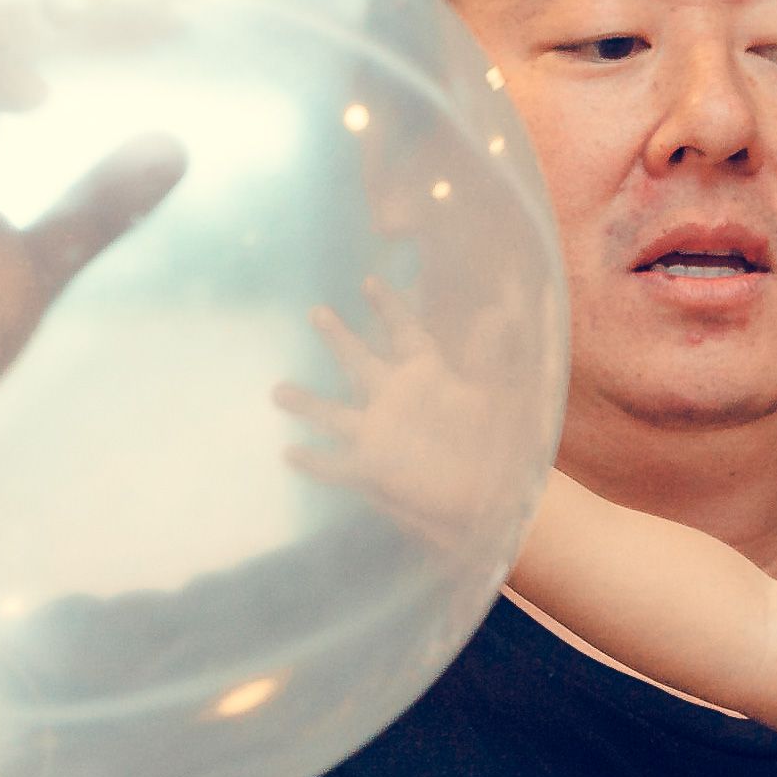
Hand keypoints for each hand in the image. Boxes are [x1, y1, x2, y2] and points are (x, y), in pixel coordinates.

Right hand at [0, 22, 186, 481]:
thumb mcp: (41, 261)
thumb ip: (100, 205)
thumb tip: (175, 146)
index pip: (27, 58)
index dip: (97, 37)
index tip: (172, 31)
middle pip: (2, 39)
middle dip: (85, 20)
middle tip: (167, 17)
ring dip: (42, 33)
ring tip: (119, 32)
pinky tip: (35, 95)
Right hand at [275, 277, 496, 537]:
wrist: (492, 495)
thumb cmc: (497, 443)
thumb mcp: (499, 397)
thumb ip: (492, 356)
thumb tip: (499, 312)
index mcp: (427, 375)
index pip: (405, 333)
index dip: (389, 308)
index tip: (368, 282)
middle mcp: (396, 398)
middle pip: (360, 362)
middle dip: (339, 338)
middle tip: (315, 311)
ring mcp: (380, 433)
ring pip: (335, 413)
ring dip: (308, 403)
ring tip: (277, 390)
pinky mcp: (374, 470)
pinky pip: (337, 465)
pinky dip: (315, 461)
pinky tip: (290, 453)